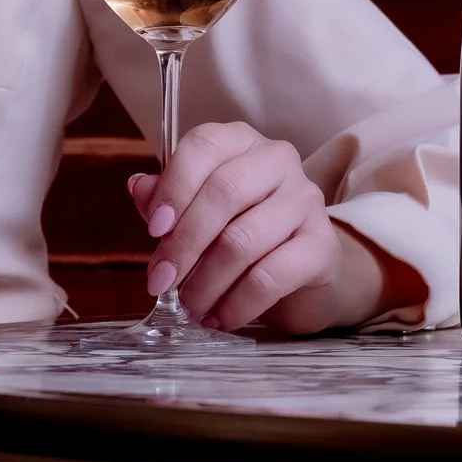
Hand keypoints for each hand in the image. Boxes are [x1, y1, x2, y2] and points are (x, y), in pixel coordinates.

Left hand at [128, 125, 409, 336]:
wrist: (304, 275)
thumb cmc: (241, 235)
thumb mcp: (197, 213)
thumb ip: (166, 198)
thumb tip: (138, 187)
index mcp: (242, 142)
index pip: (204, 146)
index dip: (174, 187)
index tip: (154, 231)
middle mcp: (279, 161)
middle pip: (224, 191)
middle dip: (184, 244)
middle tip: (161, 282)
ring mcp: (306, 201)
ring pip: (243, 240)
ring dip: (206, 282)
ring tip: (190, 308)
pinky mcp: (323, 246)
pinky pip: (271, 276)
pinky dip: (237, 304)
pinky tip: (220, 319)